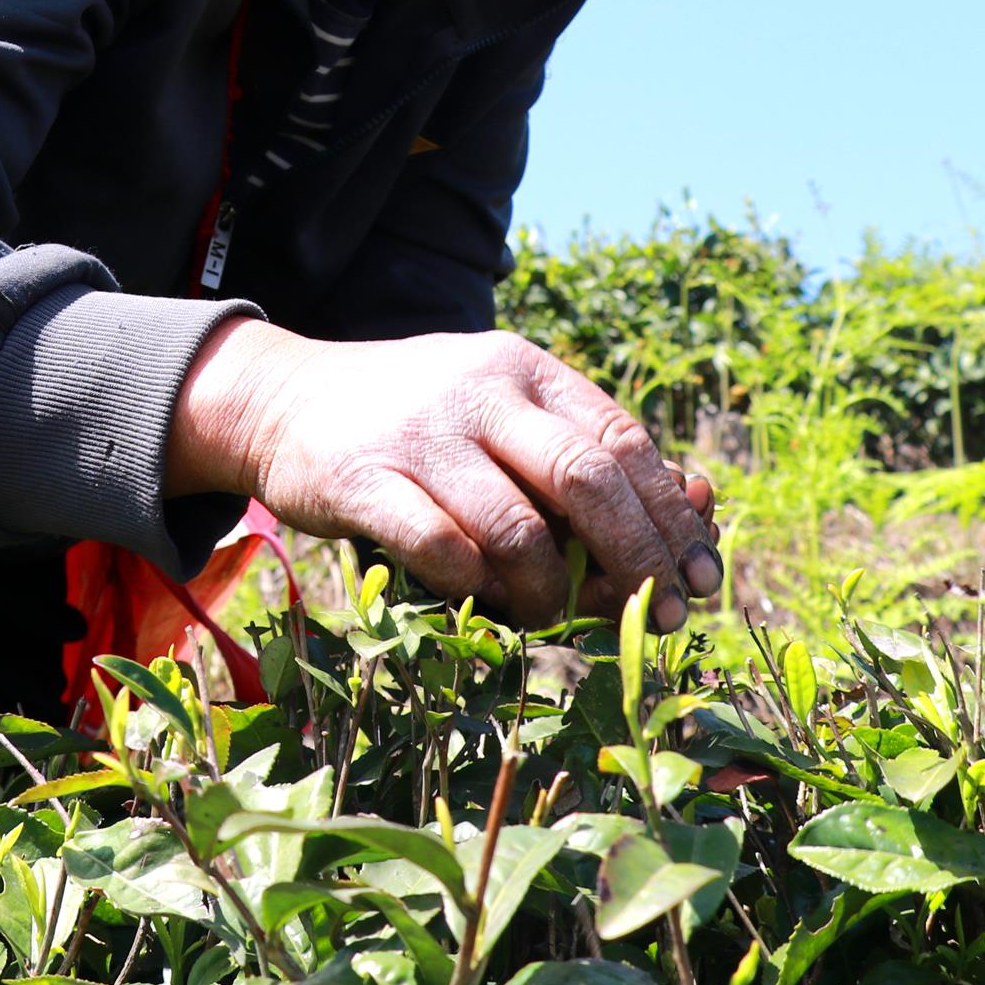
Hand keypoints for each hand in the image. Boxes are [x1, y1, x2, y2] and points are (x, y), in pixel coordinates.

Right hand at [166, 317, 724, 628]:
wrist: (284, 400)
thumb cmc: (420, 425)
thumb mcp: (501, 416)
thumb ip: (576, 462)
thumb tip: (685, 520)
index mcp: (527, 370)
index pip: (623, 442)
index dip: (671, 516)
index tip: (699, 577)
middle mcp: (480, 391)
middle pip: (587, 479)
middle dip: (637, 558)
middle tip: (659, 614)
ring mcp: (421, 436)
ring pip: (519, 528)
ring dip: (551, 590)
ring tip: (549, 613)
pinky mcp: (365, 481)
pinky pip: (442, 550)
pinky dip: (474, 587)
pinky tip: (476, 594)